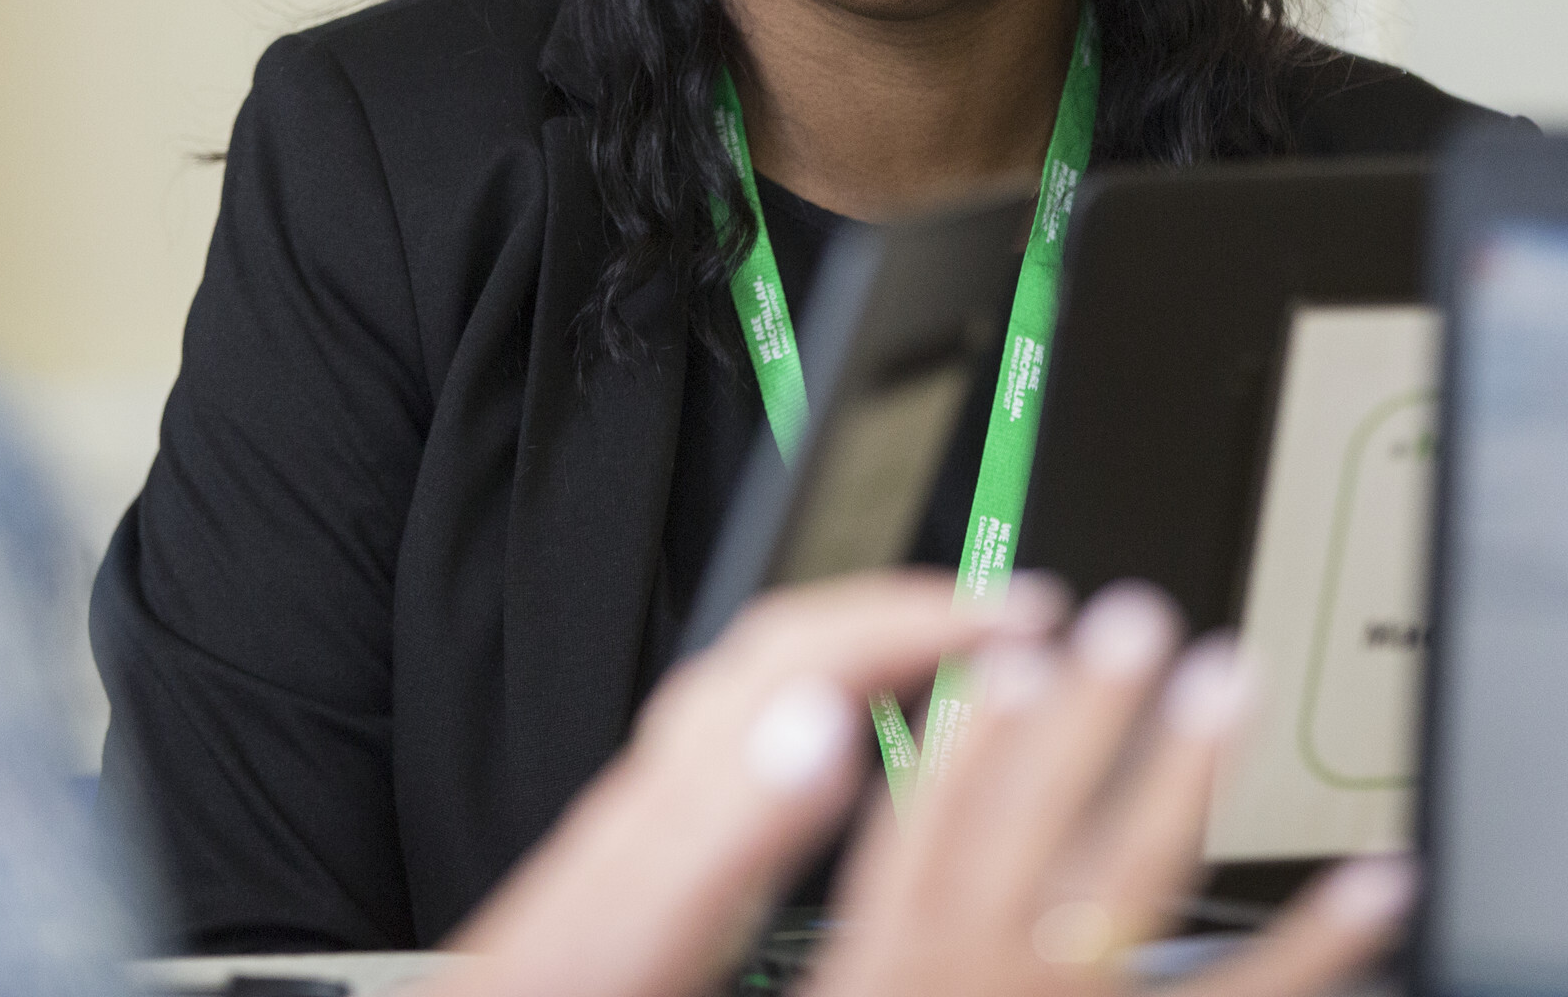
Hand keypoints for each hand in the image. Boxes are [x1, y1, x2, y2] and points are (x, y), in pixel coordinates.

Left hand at [435, 569, 1063, 996]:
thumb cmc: (554, 996)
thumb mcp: (646, 932)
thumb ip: (730, 835)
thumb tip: (819, 722)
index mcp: (675, 802)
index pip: (810, 653)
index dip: (919, 617)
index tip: (1014, 612)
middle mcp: (658, 790)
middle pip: (782, 649)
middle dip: (901, 608)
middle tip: (1007, 614)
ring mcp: (648, 820)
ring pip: (758, 692)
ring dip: (863, 651)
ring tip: (951, 658)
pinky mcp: (640, 865)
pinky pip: (743, 746)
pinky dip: (821, 716)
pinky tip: (846, 762)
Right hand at [807, 582, 1411, 996]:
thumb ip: (880, 949)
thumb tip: (903, 863)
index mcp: (887, 974)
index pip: (924, 827)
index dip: (970, 731)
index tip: (1008, 648)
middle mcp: (980, 981)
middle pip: (1033, 823)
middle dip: (1086, 715)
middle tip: (1136, 621)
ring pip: (1129, 881)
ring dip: (1181, 771)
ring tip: (1226, 681)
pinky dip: (1323, 940)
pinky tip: (1378, 885)